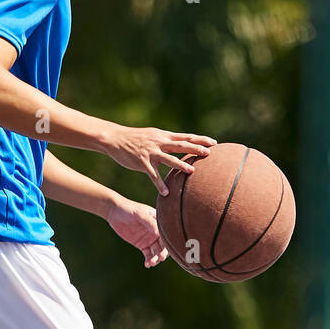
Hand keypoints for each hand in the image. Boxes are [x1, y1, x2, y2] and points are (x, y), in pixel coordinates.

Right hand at [100, 126, 215, 194]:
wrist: (115, 139)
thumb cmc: (135, 139)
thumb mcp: (153, 135)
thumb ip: (166, 141)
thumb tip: (180, 144)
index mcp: (164, 136)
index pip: (185, 137)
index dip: (200, 139)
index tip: (214, 142)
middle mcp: (159, 142)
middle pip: (180, 145)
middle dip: (195, 149)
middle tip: (209, 153)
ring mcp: (151, 152)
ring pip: (168, 159)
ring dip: (180, 165)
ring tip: (192, 171)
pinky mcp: (142, 162)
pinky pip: (152, 175)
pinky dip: (159, 184)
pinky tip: (166, 193)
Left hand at [107, 196, 168, 267]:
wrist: (114, 212)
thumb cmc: (129, 209)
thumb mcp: (139, 214)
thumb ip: (149, 222)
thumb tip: (159, 233)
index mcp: (159, 222)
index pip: (167, 233)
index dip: (169, 242)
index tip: (168, 249)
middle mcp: (156, 231)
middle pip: (163, 244)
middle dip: (163, 252)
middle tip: (160, 258)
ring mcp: (149, 239)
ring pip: (156, 251)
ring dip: (156, 258)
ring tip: (151, 263)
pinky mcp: (142, 245)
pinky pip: (148, 254)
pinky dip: (148, 260)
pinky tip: (147, 265)